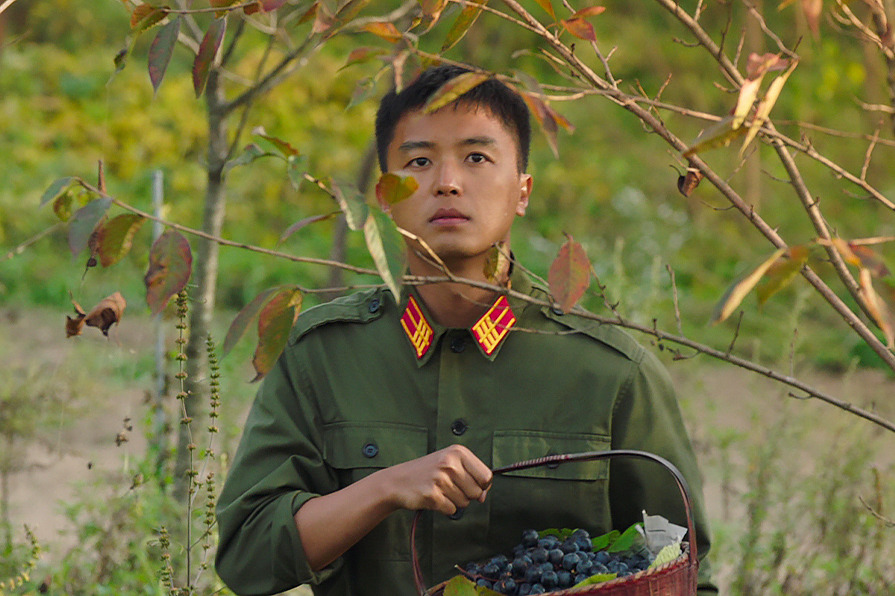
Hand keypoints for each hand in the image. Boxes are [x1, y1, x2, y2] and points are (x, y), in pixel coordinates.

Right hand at [376, 444, 492, 515]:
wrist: (398, 481)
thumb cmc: (428, 472)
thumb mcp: (450, 463)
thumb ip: (471, 476)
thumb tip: (483, 496)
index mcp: (458, 452)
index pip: (486, 476)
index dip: (482, 486)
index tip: (471, 485)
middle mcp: (449, 463)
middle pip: (477, 492)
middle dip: (467, 495)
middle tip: (450, 487)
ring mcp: (440, 479)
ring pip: (464, 503)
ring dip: (454, 501)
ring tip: (440, 490)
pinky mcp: (432, 495)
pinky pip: (451, 510)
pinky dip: (444, 508)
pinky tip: (433, 497)